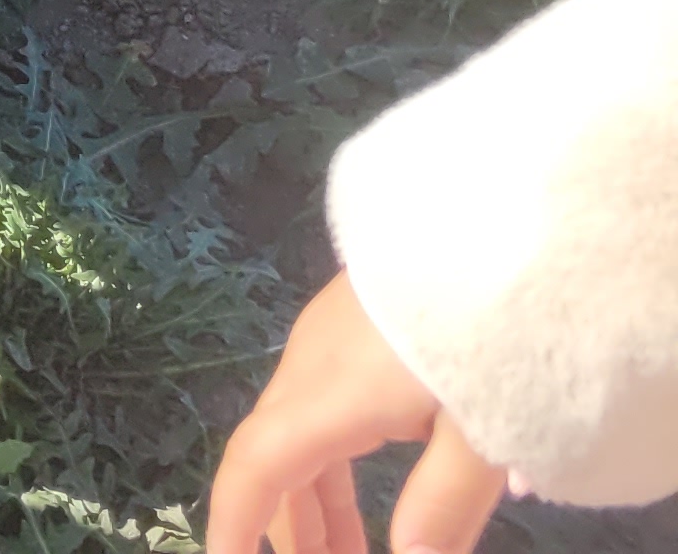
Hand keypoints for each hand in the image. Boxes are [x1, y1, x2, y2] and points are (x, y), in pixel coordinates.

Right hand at [210, 273, 509, 553]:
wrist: (506, 221)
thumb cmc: (490, 332)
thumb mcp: (485, 431)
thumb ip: (441, 506)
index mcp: (328, 394)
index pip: (257, 468)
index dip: (237, 522)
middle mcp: (311, 363)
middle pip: (280, 456)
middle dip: (292, 527)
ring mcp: (332, 338)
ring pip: (306, 430)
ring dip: (321, 497)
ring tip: (354, 549)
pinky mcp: (360, 322)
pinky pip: (330, 403)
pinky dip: (341, 459)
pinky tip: (392, 480)